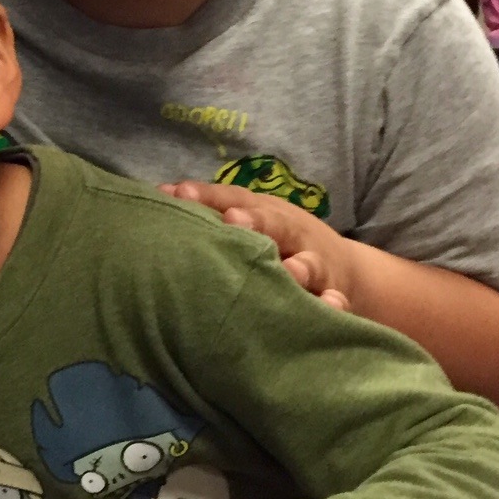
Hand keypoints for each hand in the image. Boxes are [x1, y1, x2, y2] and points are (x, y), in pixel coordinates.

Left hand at [160, 181, 355, 311]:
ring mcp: (313, 263)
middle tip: (234, 219)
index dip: (207, 195)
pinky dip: (333, 304)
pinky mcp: (331, 293)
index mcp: (262, 212)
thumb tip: (158, 195)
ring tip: (290, 271)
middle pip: (273, 224)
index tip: (178, 193)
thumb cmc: (274, 243)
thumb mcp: (248, 221)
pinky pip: (335, 301)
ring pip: (308, 263)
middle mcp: (288, 233)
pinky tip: (330, 305)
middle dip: (254, 222)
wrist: (339, 270)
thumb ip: (209, 211)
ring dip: (298, 267)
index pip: (233, 197)